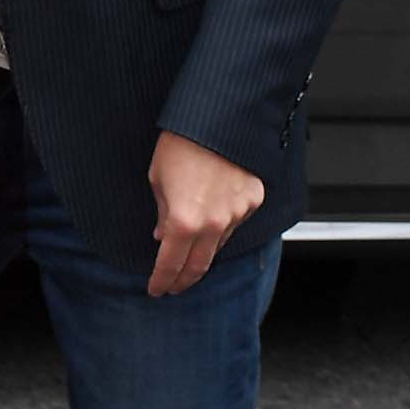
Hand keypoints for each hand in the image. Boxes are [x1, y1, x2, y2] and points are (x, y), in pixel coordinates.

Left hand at [146, 132, 264, 297]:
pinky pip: (235, 223)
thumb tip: (163, 235)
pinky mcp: (253, 200)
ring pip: (219, 245)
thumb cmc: (181, 143)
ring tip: (190, 254)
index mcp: (184, 220)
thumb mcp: (158, 180)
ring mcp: (237, 213)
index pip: (171, 264)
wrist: (217, 119)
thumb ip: (162, 214)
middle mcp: (214, 223)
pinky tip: (212, 222)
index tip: (156, 289)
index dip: (162, 280)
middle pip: (199, 265)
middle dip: (184, 279)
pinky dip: (222, 227)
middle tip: (174, 287)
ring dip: (203, 252)